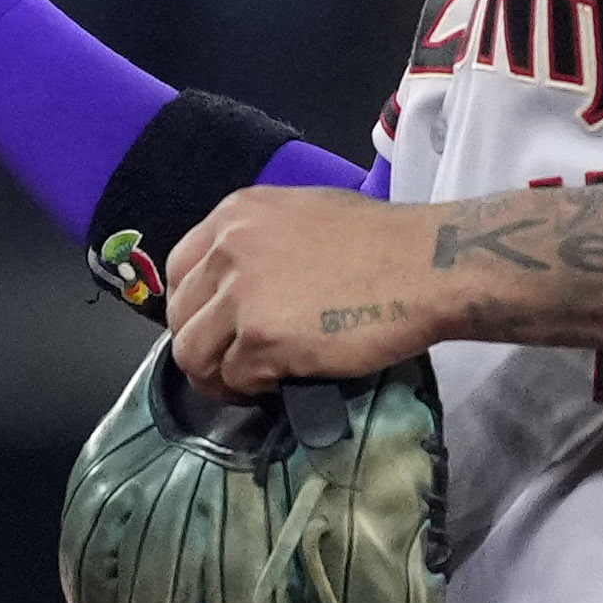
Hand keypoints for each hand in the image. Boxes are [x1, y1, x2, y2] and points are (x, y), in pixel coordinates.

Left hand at [166, 187, 438, 397]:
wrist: (425, 265)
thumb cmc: (380, 240)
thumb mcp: (302, 215)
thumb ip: (258, 241)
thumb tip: (236, 281)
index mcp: (233, 215)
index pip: (178, 271)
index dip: (192, 308)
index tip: (214, 328)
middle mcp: (227, 250)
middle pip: (181, 317)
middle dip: (202, 347)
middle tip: (232, 365)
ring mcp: (241, 296)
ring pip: (194, 355)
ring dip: (219, 376)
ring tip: (251, 382)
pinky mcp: (262, 340)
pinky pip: (235, 378)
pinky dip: (254, 388)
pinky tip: (281, 382)